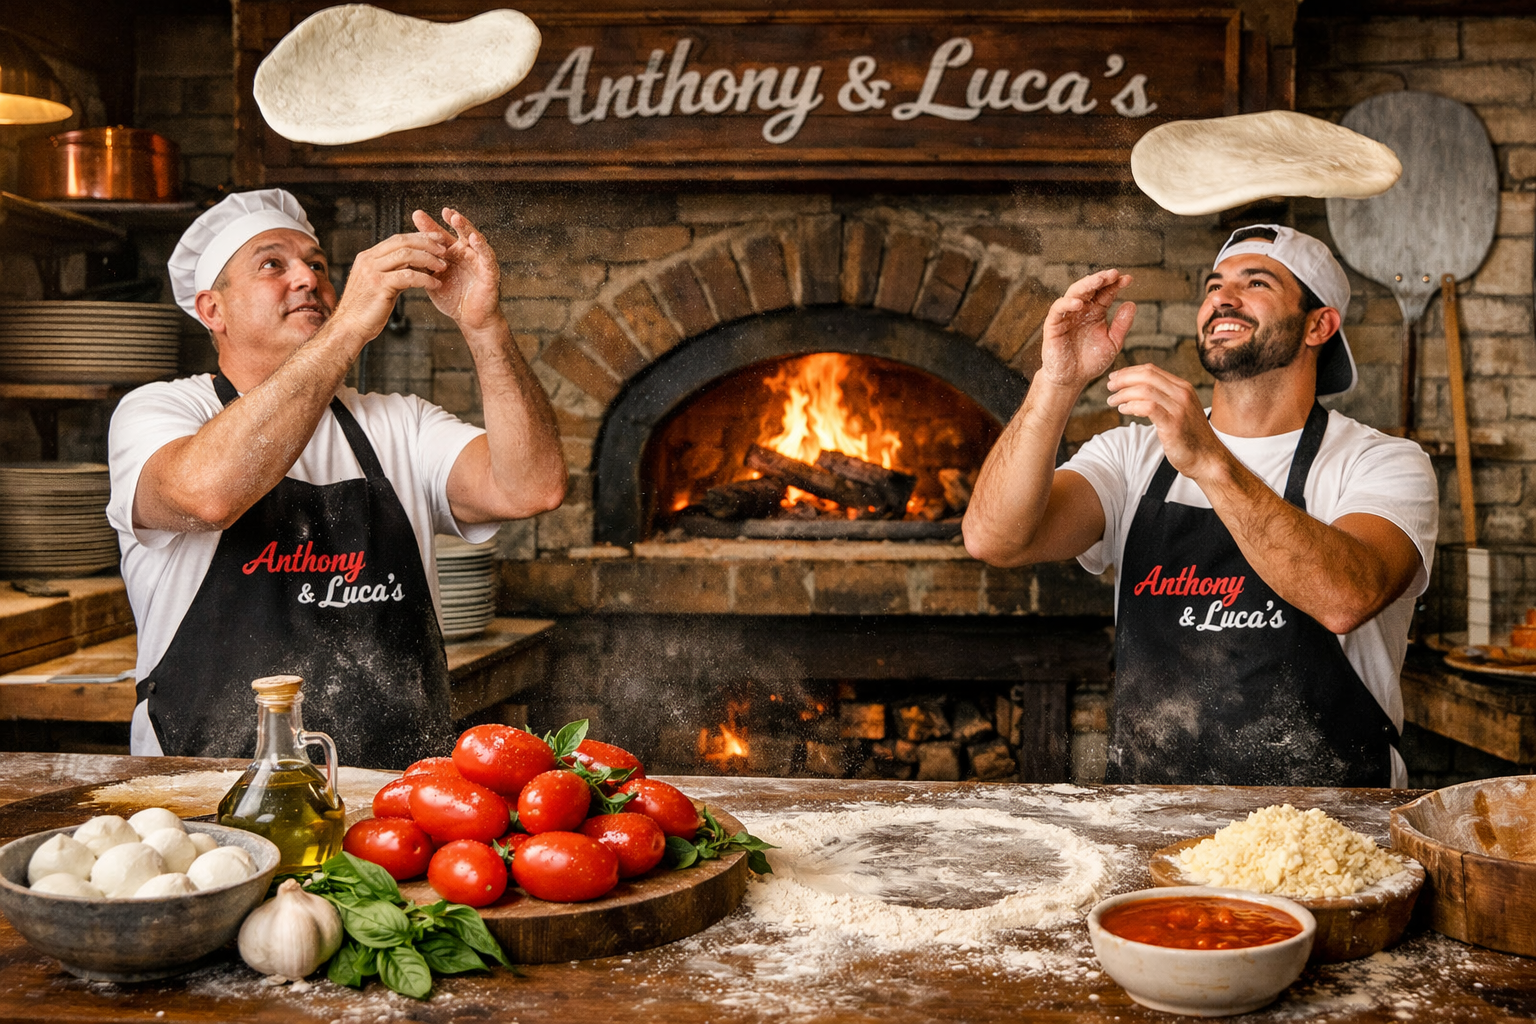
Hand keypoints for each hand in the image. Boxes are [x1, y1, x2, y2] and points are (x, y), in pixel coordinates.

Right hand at [331, 230, 447, 340]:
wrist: (349, 328)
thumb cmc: (366, 310)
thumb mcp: (379, 284)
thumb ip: (393, 272)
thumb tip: (416, 266)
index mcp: (368, 257)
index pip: (397, 239)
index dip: (419, 238)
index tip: (437, 240)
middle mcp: (368, 260)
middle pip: (402, 242)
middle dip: (427, 244)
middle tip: (444, 251)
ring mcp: (372, 272)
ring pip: (406, 255)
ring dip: (429, 259)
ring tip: (443, 267)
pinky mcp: (379, 286)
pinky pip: (408, 277)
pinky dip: (426, 279)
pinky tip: (436, 284)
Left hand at [412, 208, 501, 332]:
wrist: (470, 318)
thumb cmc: (453, 299)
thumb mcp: (432, 279)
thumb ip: (421, 265)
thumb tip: (402, 252)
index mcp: (452, 254)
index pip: (440, 236)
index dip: (430, 226)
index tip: (417, 214)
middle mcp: (467, 253)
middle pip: (459, 232)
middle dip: (452, 220)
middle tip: (442, 211)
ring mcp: (479, 261)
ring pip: (475, 239)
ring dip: (466, 228)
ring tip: (455, 218)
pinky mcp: (490, 272)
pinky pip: (487, 257)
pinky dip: (481, 247)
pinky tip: (474, 239)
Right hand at [1038, 269, 1136, 389]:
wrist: (1072, 380)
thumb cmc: (1090, 362)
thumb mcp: (1112, 343)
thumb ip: (1121, 325)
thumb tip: (1132, 303)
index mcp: (1096, 312)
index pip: (1106, 293)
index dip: (1116, 284)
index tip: (1128, 279)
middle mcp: (1081, 310)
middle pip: (1090, 288)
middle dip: (1102, 279)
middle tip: (1114, 274)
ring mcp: (1067, 316)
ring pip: (1074, 293)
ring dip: (1086, 285)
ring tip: (1099, 280)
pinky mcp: (1053, 325)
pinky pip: (1058, 309)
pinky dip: (1067, 304)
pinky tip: (1079, 303)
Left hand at [1105, 363, 1226, 479]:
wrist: (1207, 459)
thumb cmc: (1190, 437)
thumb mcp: (1178, 411)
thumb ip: (1162, 399)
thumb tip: (1136, 392)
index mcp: (1183, 388)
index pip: (1152, 370)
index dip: (1130, 371)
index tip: (1116, 377)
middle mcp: (1182, 394)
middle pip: (1147, 376)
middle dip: (1124, 379)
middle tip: (1110, 386)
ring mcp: (1179, 408)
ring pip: (1145, 390)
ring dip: (1124, 394)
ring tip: (1113, 401)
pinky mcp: (1173, 424)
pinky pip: (1148, 407)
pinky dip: (1131, 406)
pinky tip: (1123, 410)